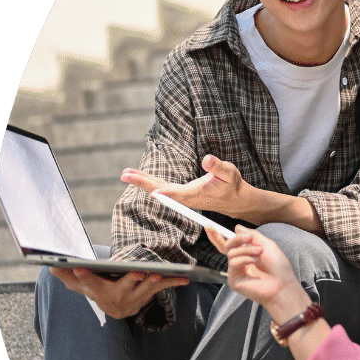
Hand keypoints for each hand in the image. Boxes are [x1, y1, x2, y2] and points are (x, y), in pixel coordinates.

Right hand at [50, 266, 186, 318]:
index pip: (88, 283)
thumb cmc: (95, 288)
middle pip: (123, 288)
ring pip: (145, 289)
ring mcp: (134, 298)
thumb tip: (50, 265)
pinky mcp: (148, 295)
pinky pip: (161, 288)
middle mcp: (116, 297)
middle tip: (139, 273)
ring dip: (154, 282)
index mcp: (97, 291)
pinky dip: (173, 283)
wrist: (114, 308)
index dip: (83, 276)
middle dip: (130, 281)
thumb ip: (65, 274)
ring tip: (160, 273)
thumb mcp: (77, 284)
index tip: (78, 267)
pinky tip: (186, 278)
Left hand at [122, 155, 254, 219]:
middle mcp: (186, 198)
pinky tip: (140, 178)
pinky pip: (162, 188)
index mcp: (197, 194)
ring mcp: (182, 197)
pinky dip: (150, 182)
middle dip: (143, 182)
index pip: (179, 194)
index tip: (154, 192)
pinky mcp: (181, 194)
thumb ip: (218, 166)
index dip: (167, 193)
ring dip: (143, 181)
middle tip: (125, 175)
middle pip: (161, 191)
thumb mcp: (229, 172)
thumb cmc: (232, 185)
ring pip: (159, 189)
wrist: (234, 200)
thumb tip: (207, 159)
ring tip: (126, 174)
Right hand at [205, 225, 309, 321]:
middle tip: (248, 238)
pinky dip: (244, 259)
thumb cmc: (278, 266)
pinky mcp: (233, 280)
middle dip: (236, 239)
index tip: (208, 226)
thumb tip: (237, 227)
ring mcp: (236, 271)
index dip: (217, 236)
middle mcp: (240, 262)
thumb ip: (252, 235)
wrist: (282, 283)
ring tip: (259, 252)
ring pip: (231, 253)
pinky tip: (255, 261)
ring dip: (246, 250)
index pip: (229, 244)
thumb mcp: (266, 244)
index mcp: (247, 253)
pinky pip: (233, 263)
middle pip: (227, 246)